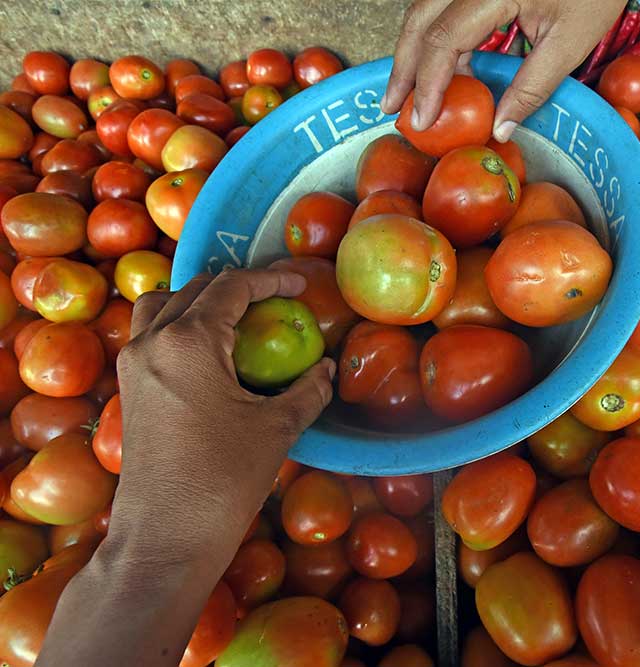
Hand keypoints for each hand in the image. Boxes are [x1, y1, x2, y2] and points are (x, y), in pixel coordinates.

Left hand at [111, 268, 335, 560]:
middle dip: (237, 286)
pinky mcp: (128, 389)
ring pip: (161, 304)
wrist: (165, 535)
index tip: (300, 283)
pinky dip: (177, 325)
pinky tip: (207, 352)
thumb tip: (327, 368)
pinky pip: (149, 334)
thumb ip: (308, 389)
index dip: (270, 278)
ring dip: (198, 299)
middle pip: (195, 288)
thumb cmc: (224, 479)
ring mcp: (134, 364)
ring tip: (233, 317)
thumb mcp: (278, 429)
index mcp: (190, 340)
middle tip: (274, 299)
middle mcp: (154, 341)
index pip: (232, 287)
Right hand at [383, 0, 626, 141]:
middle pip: (419, 20)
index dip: (428, 84)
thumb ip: (531, 87)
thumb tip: (499, 129)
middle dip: (403, 67)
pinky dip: (434, 37)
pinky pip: (443, 5)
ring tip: (410, 93)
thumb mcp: (570, 43)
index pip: (443, 40)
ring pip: (425, 9)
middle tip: (392, 107)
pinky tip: (440, 67)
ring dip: (414, 51)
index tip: (421, 120)